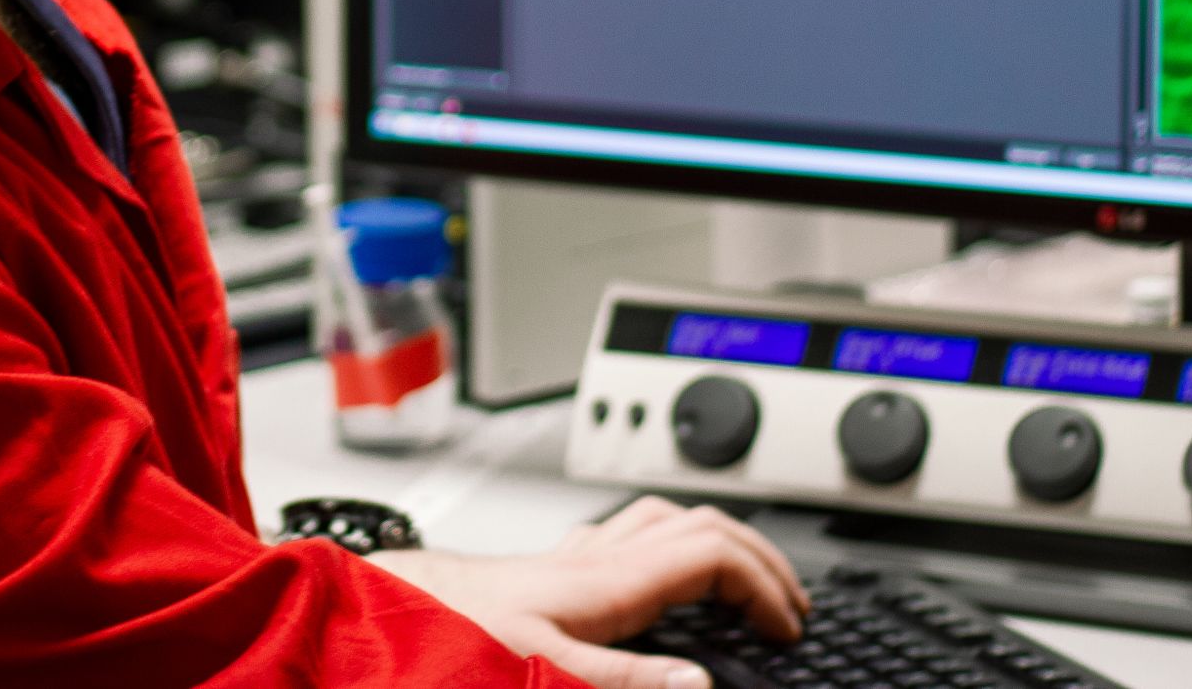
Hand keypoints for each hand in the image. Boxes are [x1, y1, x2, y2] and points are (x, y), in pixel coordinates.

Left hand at [370, 496, 808, 688]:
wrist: (399, 605)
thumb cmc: (456, 630)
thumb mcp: (546, 668)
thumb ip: (626, 677)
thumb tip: (698, 683)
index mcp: (608, 577)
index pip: (713, 552)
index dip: (764, 584)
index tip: (787, 627)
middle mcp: (597, 555)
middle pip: (702, 523)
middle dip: (759, 555)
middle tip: (791, 602)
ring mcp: (578, 554)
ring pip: (668, 518)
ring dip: (721, 541)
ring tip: (749, 579)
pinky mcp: (558, 567)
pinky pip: (632, 534)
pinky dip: (674, 546)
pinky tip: (667, 575)